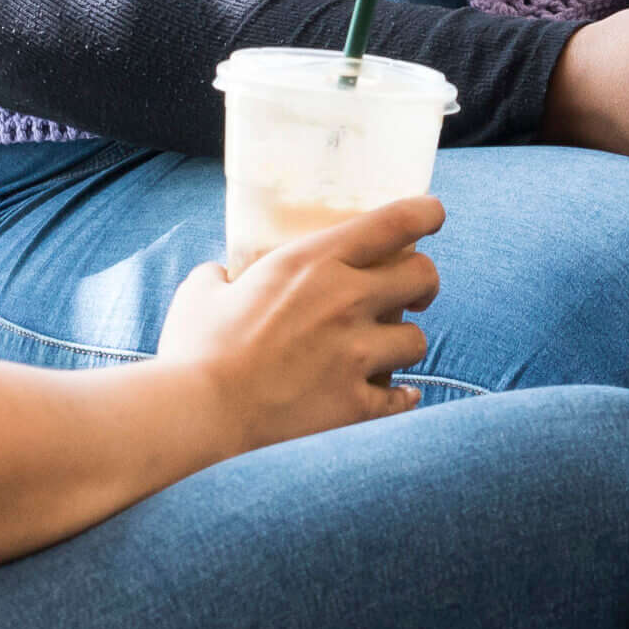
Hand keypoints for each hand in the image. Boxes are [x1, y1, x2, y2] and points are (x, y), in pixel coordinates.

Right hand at [156, 193, 441, 451]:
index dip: (426, 213)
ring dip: (403, 345)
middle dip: (424, 284)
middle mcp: (347, 301)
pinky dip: (402, 398)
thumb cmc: (195, 350)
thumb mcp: (201, 293)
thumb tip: (220, 278)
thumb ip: (220, 277)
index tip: (433, 216)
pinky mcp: (357, 404)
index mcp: (314, 262)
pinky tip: (399, 397)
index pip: (395, 222)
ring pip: (417, 341)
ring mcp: (356, 355)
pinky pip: (403, 398)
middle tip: (413, 295)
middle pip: (423, 277)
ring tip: (384, 353)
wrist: (200, 416)